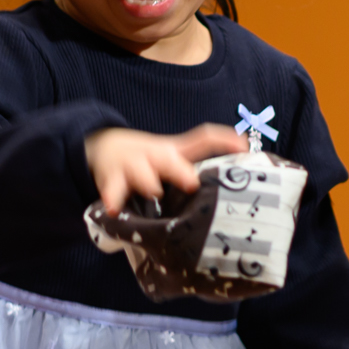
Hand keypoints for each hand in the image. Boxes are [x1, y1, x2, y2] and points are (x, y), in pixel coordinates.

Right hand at [83, 123, 245, 217]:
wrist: (104, 147)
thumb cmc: (148, 161)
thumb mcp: (173, 159)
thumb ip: (197, 168)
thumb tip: (235, 180)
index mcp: (174, 151)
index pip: (201, 139)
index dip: (223, 140)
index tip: (243, 146)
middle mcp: (154, 155)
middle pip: (167, 158)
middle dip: (179, 170)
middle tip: (191, 183)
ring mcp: (131, 166)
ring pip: (140, 172)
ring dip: (147, 182)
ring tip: (153, 191)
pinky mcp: (111, 180)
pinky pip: (112, 190)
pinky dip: (113, 199)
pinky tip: (114, 209)